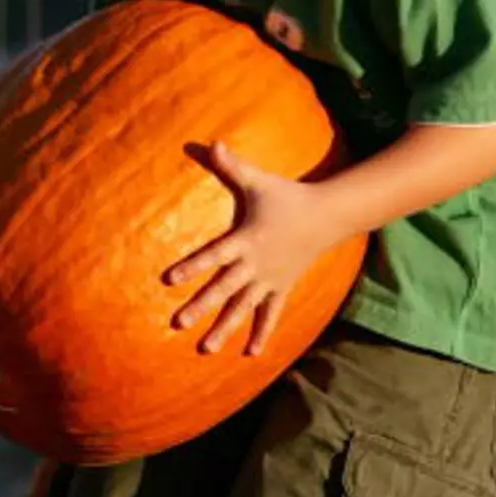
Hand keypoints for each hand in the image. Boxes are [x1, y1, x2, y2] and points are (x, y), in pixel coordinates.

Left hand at [163, 142, 339, 354]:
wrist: (326, 216)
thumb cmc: (288, 197)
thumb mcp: (259, 181)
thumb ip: (232, 166)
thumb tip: (210, 143)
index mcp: (246, 240)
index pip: (213, 256)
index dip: (192, 267)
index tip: (169, 281)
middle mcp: (255, 265)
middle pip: (224, 289)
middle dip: (200, 307)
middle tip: (177, 323)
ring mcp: (269, 280)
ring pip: (243, 309)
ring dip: (225, 329)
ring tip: (205, 349)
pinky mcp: (282, 287)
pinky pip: (271, 314)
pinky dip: (261, 333)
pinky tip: (250, 353)